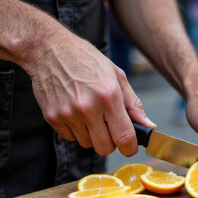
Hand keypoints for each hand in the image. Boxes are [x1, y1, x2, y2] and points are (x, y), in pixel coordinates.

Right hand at [26, 32, 155, 155]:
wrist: (49, 50)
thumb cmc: (86, 60)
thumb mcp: (116, 75)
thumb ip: (134, 104)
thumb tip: (149, 125)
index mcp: (108, 96)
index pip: (124, 137)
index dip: (130, 148)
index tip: (130, 147)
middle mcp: (88, 107)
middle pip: (104, 148)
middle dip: (110, 142)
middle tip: (109, 128)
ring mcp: (68, 114)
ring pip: (86, 144)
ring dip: (91, 135)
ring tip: (89, 113)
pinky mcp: (52, 117)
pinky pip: (70, 137)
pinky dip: (75, 130)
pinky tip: (74, 111)